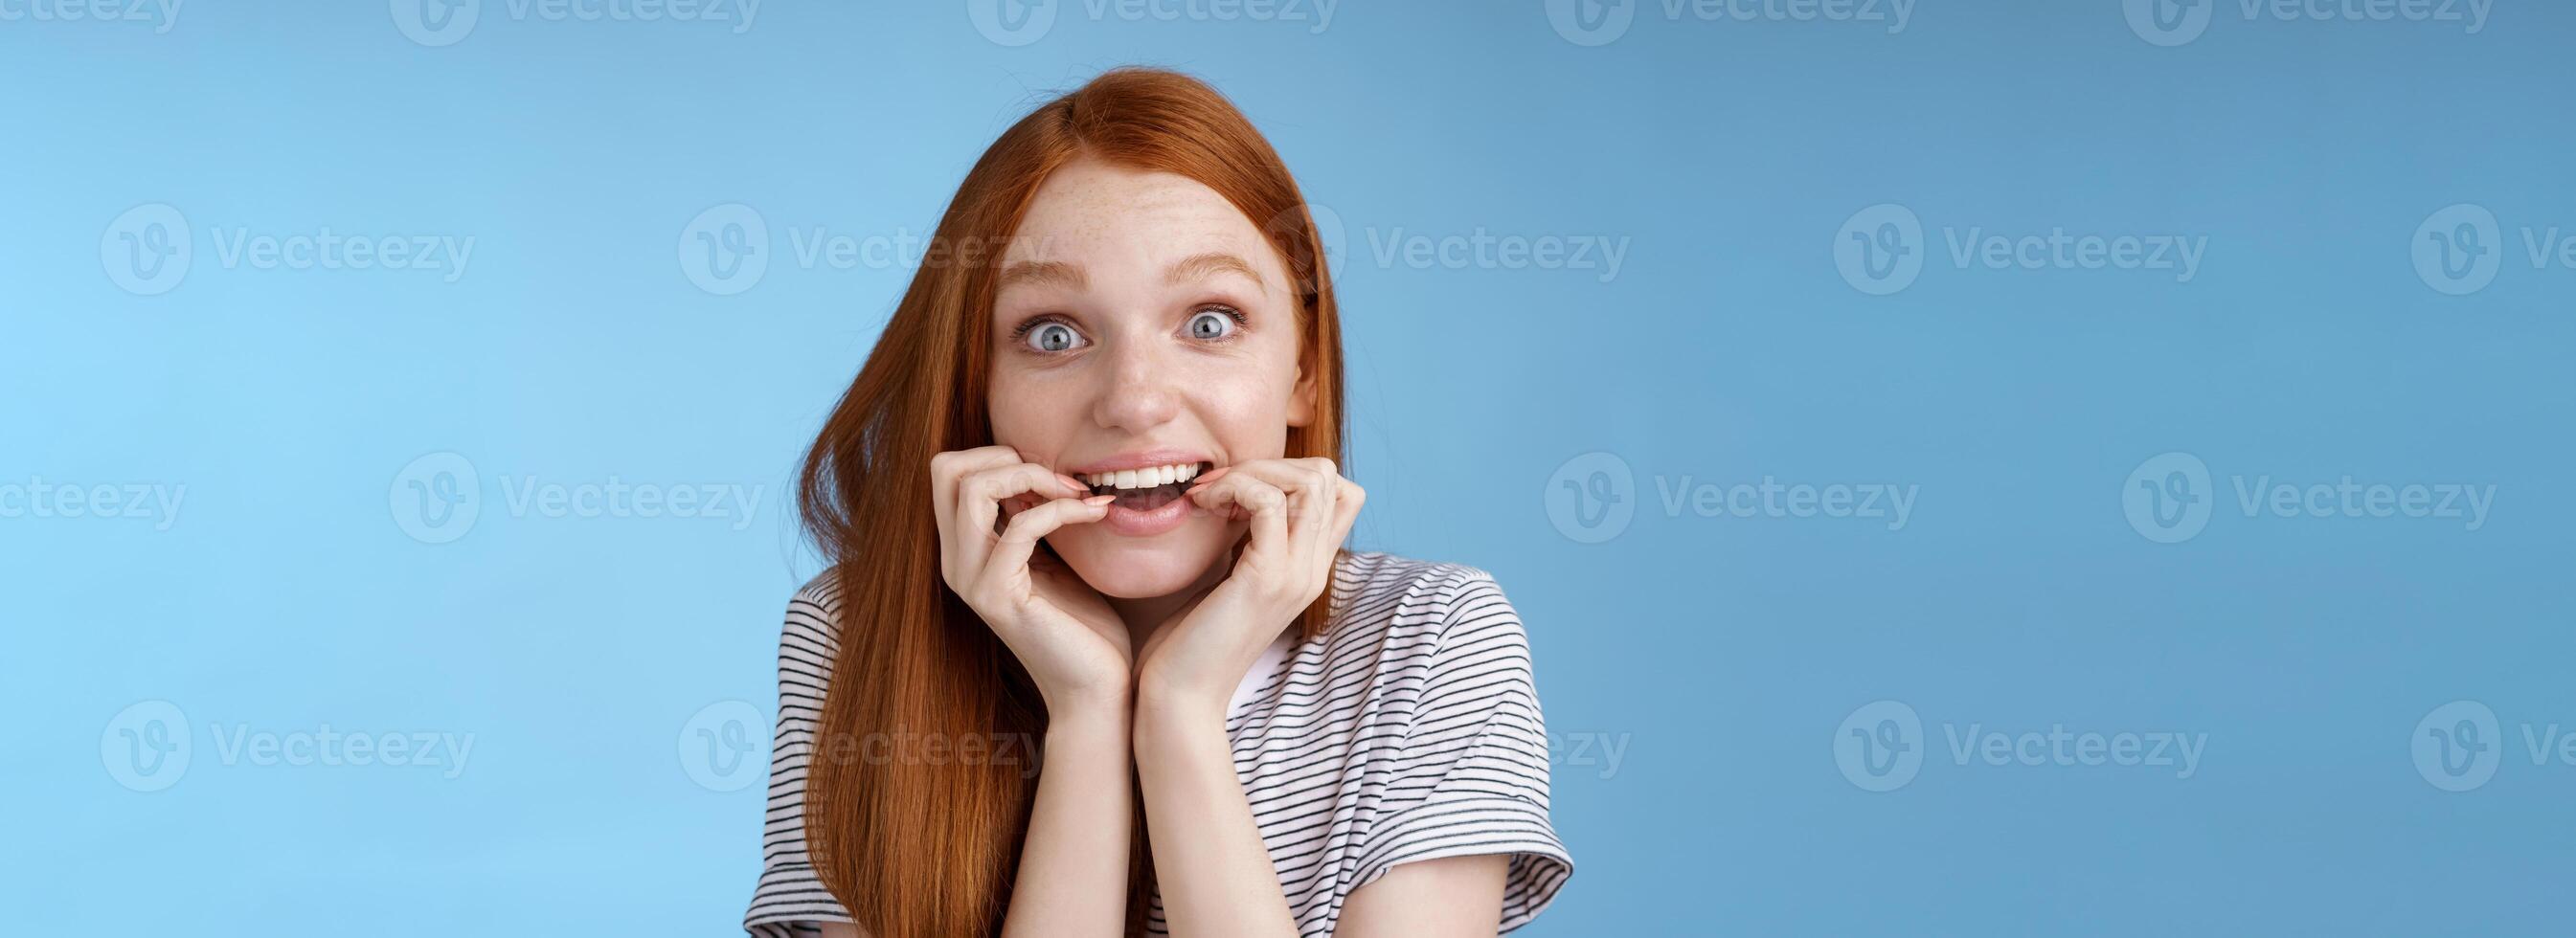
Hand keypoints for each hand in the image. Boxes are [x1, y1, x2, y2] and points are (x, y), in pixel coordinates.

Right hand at [930, 445, 1132, 711]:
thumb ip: (1035, 518)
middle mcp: (955, 562)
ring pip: (972, 489)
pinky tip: (1097, 514)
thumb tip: (1044, 470)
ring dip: (1033, 476)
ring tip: (1079, 494)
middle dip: (1007, 456)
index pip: (949, 470)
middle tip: (1061, 480)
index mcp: (964, 550)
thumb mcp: (1053, 558)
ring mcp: (971, 580)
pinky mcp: (999, 596)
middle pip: (945, 469)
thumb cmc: (1083, 626)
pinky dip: (1062, 509)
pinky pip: (1020, 527)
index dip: (1000, 455)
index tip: (1054, 477)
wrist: (1094, 690)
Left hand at [1135, 458, 1362, 713]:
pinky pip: (1269, 503)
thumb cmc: (1191, 640)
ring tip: (1210, 493)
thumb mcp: (1229, 578)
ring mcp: (1296, 575)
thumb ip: (1246, 542)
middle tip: (1221, 485)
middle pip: (1330, 478)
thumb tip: (1236, 496)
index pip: (1341, 493)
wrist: (1181, 697)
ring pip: (1309, 482)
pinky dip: (1234, 488)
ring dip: (1253, 471)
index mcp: (1308, 569)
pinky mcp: (1265, 579)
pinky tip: (1201, 505)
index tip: (1238, 487)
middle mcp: (1313, 570)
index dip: (1292, 472)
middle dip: (1271, 463)